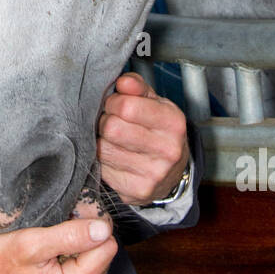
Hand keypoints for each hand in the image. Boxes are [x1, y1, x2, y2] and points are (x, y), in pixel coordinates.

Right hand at [0, 214, 117, 273]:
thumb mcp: (30, 242)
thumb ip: (70, 235)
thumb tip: (103, 229)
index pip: (107, 247)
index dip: (89, 229)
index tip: (66, 224)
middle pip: (102, 260)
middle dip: (83, 244)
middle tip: (53, 240)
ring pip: (93, 271)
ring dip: (76, 258)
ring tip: (49, 255)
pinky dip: (70, 273)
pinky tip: (50, 271)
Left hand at [95, 71, 188, 207]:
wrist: (172, 172)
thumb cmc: (158, 131)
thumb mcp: (154, 103)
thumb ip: (137, 87)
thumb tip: (123, 82)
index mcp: (173, 122)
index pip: (127, 107)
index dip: (113, 102)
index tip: (114, 104)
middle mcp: (168, 150)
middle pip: (112, 128)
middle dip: (105, 121)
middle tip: (111, 122)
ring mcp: (153, 173)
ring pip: (103, 149)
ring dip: (101, 141)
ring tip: (112, 139)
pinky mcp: (137, 191)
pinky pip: (102, 170)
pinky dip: (102, 161)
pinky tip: (114, 157)